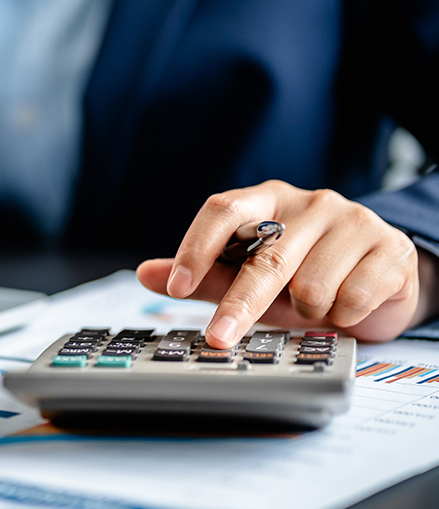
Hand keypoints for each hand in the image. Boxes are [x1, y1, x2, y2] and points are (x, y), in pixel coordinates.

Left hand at [137, 180, 434, 347]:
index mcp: (266, 199)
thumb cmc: (302, 277)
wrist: (379, 283)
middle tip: (219, 337)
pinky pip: (353, 298)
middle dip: (240, 305)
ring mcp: (353, 220)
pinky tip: (347, 305)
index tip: (177, 286)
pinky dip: (343, 316)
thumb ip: (202, 276)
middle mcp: (310, 202)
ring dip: (308, 311)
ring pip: (311, 286)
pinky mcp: (391, 249)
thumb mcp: (248, 277)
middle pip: (265, 258)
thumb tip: (145, 273)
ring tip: (316, 304)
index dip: (196, 247)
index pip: (223, 211)